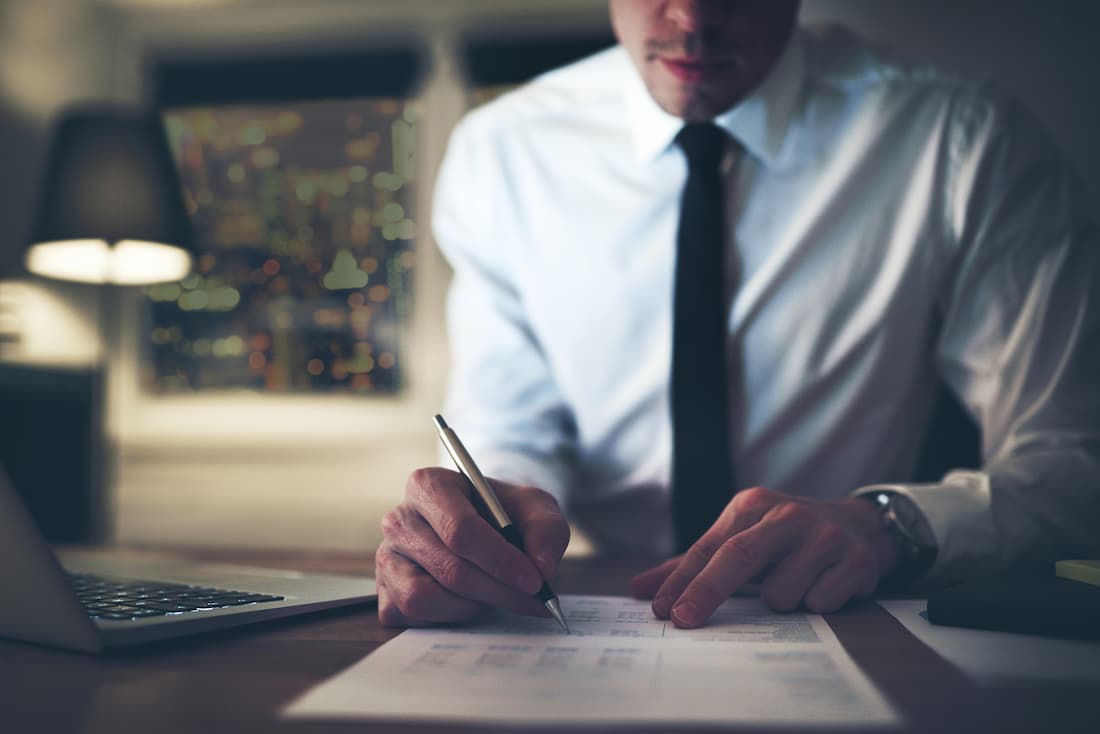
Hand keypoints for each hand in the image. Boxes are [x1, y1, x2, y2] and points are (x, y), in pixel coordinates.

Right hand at [376, 467, 569, 626]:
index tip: (534, 580)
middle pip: (449, 568)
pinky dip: (448, 618)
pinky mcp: (384, 592)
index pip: (460, 530)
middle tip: (535, 601)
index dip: (499, 560)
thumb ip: (546, 530)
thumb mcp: (534, 508)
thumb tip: (542, 569)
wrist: (484, 526)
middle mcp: (399, 520)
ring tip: (495, 595)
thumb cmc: (504, 513)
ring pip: (425, 597)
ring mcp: (387, 558)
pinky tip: (469, 604)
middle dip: (499, 591)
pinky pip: (413, 617)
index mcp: (429, 485)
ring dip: (471, 606)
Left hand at [631, 487, 900, 626]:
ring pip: (782, 593)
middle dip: (707, 591)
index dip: (682, 580)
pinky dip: (817, 603)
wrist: (863, 524)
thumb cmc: (788, 537)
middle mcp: (786, 515)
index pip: (709, 547)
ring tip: (797, 583)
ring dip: (781, 601)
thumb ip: (693, 563)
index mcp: (752, 506)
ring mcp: (824, 535)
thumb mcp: (743, 536)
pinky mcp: (857, 559)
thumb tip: (640, 588)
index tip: (661, 609)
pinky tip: (825, 585)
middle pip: (738, 556)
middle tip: (684, 620)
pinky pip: (820, 602)